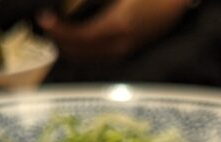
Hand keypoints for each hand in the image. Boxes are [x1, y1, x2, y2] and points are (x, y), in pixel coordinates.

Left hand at [38, 0, 190, 61]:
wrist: (177, 2)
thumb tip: (70, 3)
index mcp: (116, 26)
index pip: (77, 37)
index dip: (57, 30)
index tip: (43, 18)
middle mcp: (118, 44)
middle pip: (78, 52)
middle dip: (59, 39)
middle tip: (48, 23)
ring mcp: (123, 51)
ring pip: (86, 58)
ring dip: (69, 46)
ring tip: (58, 31)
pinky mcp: (127, 52)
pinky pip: (97, 57)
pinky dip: (82, 50)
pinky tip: (75, 37)